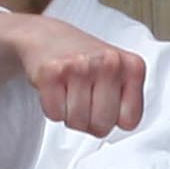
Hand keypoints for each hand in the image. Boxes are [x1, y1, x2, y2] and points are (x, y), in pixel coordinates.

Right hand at [0, 11, 144, 136]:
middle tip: (77, 95)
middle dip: (86, 119)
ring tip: (64, 89)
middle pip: (100, 127)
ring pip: (77, 124)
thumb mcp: (115, 74)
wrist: (39, 36)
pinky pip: (55, 115)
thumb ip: (129, 102)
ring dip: (66, 114)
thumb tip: (124, 132)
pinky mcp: (52, 72)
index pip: (127, 123)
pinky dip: (49, 108)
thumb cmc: (81, 61)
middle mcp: (108, 62)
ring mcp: (80, 66)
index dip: (110, 119)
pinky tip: (48, 86)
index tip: (101, 99)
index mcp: (130, 66)